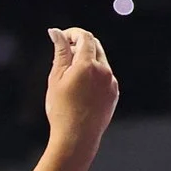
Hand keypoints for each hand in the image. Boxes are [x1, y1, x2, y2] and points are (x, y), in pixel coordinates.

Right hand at [44, 27, 119, 141]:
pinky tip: (81, 91)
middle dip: (80, 45)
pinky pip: (105, 77)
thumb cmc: (61, 110)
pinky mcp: (114, 93)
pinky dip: (94, 75)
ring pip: (100, 62)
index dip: (73, 33)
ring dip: (87, 61)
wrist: (77, 138)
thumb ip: (60, 52)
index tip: (62, 38)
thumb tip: (56, 32)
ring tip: (70, 78)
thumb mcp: (56, 78)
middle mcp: (104, 70)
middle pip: (95, 46)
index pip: (85, 37)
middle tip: (64, 54)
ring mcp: (111, 82)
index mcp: (88, 65)